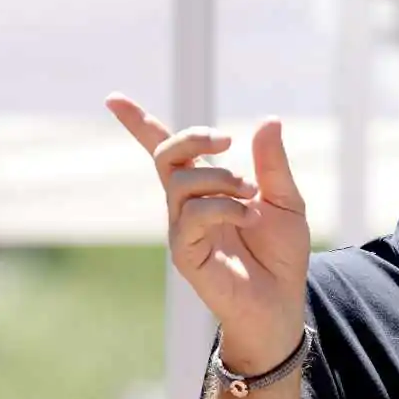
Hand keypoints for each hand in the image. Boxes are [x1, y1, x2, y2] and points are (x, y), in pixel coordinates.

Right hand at [107, 94, 310, 370]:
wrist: (282, 299)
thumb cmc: (282, 252)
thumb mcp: (286, 199)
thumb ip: (273, 164)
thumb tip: (268, 120)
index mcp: (207, 188)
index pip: (165, 151)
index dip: (138, 124)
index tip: (113, 99)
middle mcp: (187, 205)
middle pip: (167, 154)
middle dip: (194, 137)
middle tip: (229, 143)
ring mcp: (182, 229)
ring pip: (182, 182)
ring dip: (222, 180)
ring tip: (251, 198)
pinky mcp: (184, 253)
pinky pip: (192, 216)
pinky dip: (225, 208)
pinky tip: (249, 217)